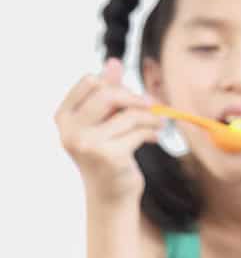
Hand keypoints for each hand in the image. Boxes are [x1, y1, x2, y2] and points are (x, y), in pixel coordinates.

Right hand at [54, 58, 162, 201]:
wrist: (111, 197)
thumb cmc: (108, 156)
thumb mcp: (104, 123)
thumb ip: (108, 92)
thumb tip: (114, 61)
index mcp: (64, 117)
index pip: (89, 82)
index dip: (115, 85)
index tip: (132, 98)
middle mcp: (70, 130)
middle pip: (108, 93)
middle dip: (136, 98)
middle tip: (154, 107)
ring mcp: (88, 143)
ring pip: (129, 114)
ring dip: (151, 117)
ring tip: (159, 124)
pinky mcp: (109, 156)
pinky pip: (139, 132)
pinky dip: (152, 132)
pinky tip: (155, 139)